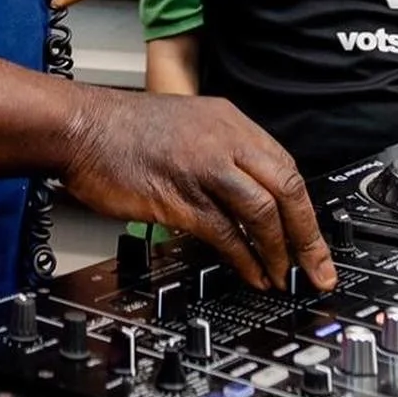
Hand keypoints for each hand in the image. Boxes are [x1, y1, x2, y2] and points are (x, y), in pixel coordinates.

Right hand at [60, 86, 336, 292]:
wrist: (80, 126)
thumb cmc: (123, 130)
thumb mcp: (187, 126)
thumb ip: (220, 154)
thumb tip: (249, 196)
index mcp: (227, 120)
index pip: (284, 165)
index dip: (304, 208)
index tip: (315, 238)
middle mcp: (222, 139)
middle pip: (285, 187)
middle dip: (307, 234)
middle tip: (317, 268)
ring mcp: (201, 167)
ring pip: (261, 210)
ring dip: (278, 250)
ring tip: (283, 276)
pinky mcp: (179, 196)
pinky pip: (225, 232)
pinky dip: (244, 258)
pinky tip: (251, 274)